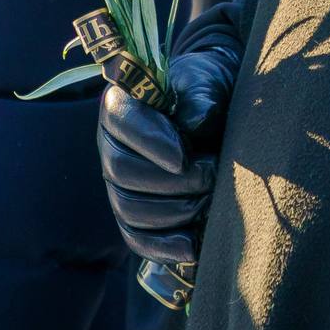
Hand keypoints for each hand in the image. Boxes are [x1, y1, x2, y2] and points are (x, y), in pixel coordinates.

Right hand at [97, 0, 245, 267]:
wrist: (218, 109)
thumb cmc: (208, 91)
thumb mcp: (209, 82)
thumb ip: (200, 97)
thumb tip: (192, 124)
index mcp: (121, 105)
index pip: (123, 124)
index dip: (150, 142)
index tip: (183, 156)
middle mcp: (112, 146)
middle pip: (123, 173)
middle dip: (171, 181)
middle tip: (212, 173)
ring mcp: (119, 183)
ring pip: (130, 210)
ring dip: (174, 212)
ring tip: (210, 200)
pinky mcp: (135, 214)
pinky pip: (138, 239)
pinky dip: (163, 248)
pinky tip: (192, 248)